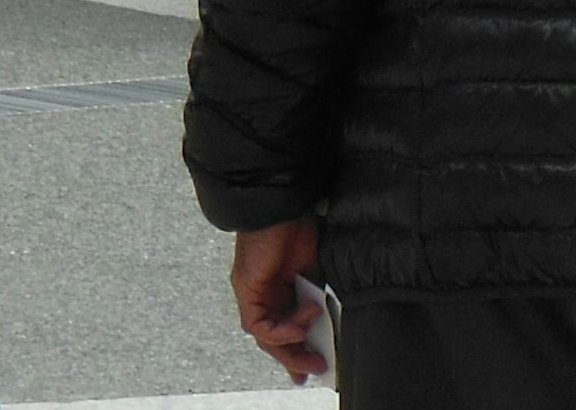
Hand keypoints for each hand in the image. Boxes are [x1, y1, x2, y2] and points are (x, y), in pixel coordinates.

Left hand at [231, 220, 328, 380]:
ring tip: (313, 345)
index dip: (299, 347)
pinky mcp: (248, 293)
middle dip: (295, 357)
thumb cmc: (300, 227)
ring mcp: (253, 295)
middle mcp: (263, 294)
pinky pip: (260, 327)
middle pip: (274, 338)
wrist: (282, 207)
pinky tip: (303, 319)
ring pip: (266, 337)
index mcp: (280, 286)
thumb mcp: (316, 269)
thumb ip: (317, 295)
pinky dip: (283, 330)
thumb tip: (327, 317)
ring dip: (291, 346)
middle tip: (316, 368)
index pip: (285, 325)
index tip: (316, 364)